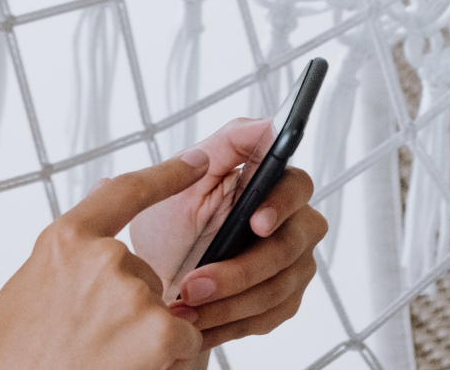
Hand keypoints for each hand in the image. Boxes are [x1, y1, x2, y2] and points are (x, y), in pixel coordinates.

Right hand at [0, 151, 213, 369]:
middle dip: (130, 302)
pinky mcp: (160, 330)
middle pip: (142, 270)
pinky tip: (129, 368)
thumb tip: (102, 187)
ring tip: (102, 357)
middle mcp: (102, 256)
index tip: (196, 162)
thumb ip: (71, 240)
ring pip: (160, 307)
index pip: (126, 191)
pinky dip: (165, 358)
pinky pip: (182, 338)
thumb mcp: (28, 286)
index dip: (167, 175)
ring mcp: (133, 292)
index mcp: (65, 239)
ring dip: (143, 333)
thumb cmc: (20, 355)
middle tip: (91, 338)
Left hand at [130, 118, 327, 350]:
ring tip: (185, 308)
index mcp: (267, 184)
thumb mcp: (184, 180)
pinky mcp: (284, 298)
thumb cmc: (170, 225)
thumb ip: (223, 148)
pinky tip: (200, 325)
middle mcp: (290, 221)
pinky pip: (271, 316)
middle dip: (241, 269)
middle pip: (292, 244)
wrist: (155, 282)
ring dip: (230, 302)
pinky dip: (232, 323)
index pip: (295, 184)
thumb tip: (265, 123)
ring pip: (281, 286)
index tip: (254, 222)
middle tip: (194, 284)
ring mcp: (292, 262)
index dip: (281, 203)